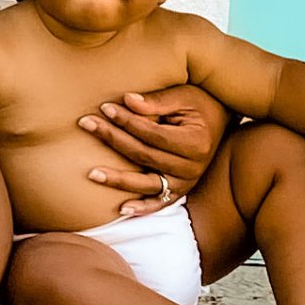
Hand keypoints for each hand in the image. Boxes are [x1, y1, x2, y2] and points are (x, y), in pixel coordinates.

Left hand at [81, 86, 227, 215]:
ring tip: (92, 173)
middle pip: (144, 155)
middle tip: (86, 123)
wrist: (219, 122)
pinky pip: (159, 203)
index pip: (152, 134)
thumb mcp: (182, 96)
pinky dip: (142, 207)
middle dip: (113, 138)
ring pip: (146, 183)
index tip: (105, 107)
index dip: (127, 121)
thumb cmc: (199, 105)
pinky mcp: (180, 191)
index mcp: (195, 142)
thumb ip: (156, 101)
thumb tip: (126, 100)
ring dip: (118, 180)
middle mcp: (192, 167)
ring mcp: (186, 183)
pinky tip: (122, 208)